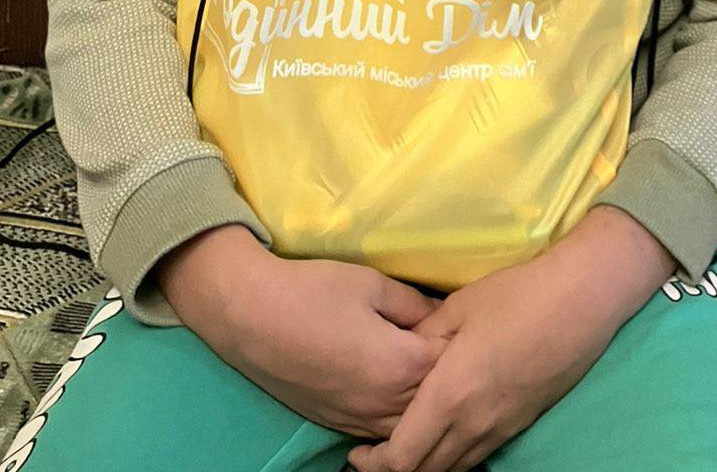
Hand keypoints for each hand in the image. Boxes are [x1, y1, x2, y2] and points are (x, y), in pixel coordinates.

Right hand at [157, 225, 450, 439]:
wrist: (251, 315)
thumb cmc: (314, 292)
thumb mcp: (372, 284)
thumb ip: (414, 304)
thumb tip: (441, 315)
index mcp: (401, 367)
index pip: (452, 366)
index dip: (462, 342)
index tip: (466, 322)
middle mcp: (384, 405)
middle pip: (436, 403)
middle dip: (447, 376)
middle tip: (450, 345)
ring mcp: (359, 421)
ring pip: (410, 426)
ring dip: (422, 401)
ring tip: (425, 368)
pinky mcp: (337, 424)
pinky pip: (381, 431)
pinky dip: (397, 415)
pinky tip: (398, 391)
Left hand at [346, 204, 669, 471]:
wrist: (580, 301)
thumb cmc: (516, 296)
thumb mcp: (459, 307)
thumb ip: (423, 336)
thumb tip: (401, 353)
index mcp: (450, 396)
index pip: (402, 457)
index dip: (374, 465)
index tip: (355, 454)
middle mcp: (473, 424)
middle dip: (394, 471)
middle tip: (371, 455)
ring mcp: (500, 429)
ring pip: (453, 469)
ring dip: (425, 466)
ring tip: (404, 449)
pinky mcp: (519, 424)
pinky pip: (477, 455)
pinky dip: (452, 456)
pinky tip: (444, 437)